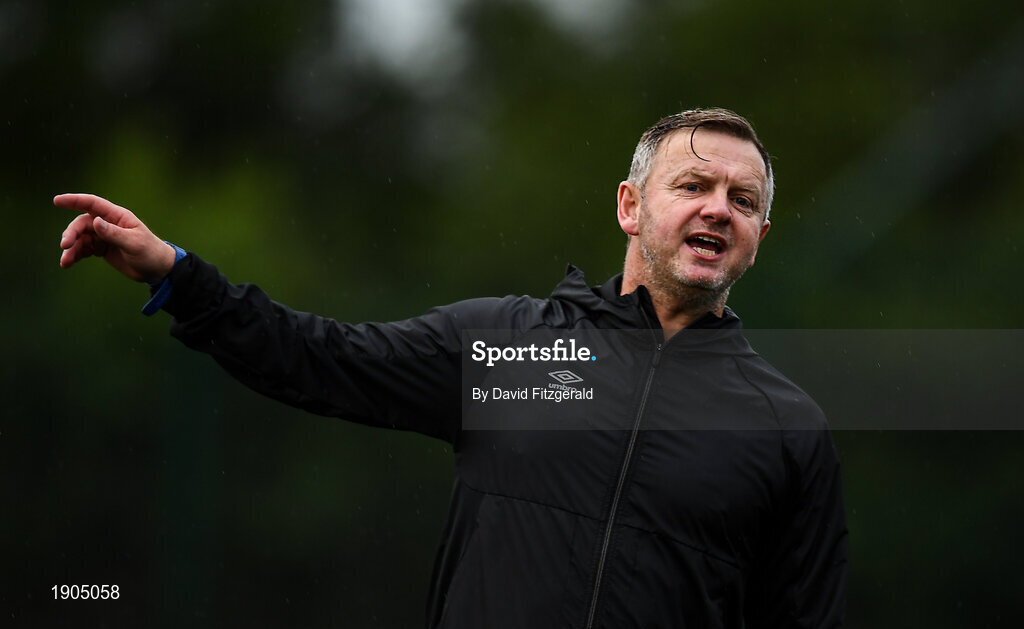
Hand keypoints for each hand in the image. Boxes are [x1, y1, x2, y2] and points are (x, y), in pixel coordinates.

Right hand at [55, 193, 176, 282]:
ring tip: (65, 261)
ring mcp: (104, 236)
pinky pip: (83, 249)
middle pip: (82, 224)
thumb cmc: (150, 253)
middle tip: (65, 246)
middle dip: (71, 233)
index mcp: (117, 217)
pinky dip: (75, 255)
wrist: (157, 270)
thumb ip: (114, 233)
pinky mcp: (101, 249)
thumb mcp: (133, 243)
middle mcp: (108, 224)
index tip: (57, 201)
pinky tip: (68, 263)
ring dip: (71, 248)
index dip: (74, 200)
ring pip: (80, 238)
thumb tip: (95, 222)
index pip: (93, 204)